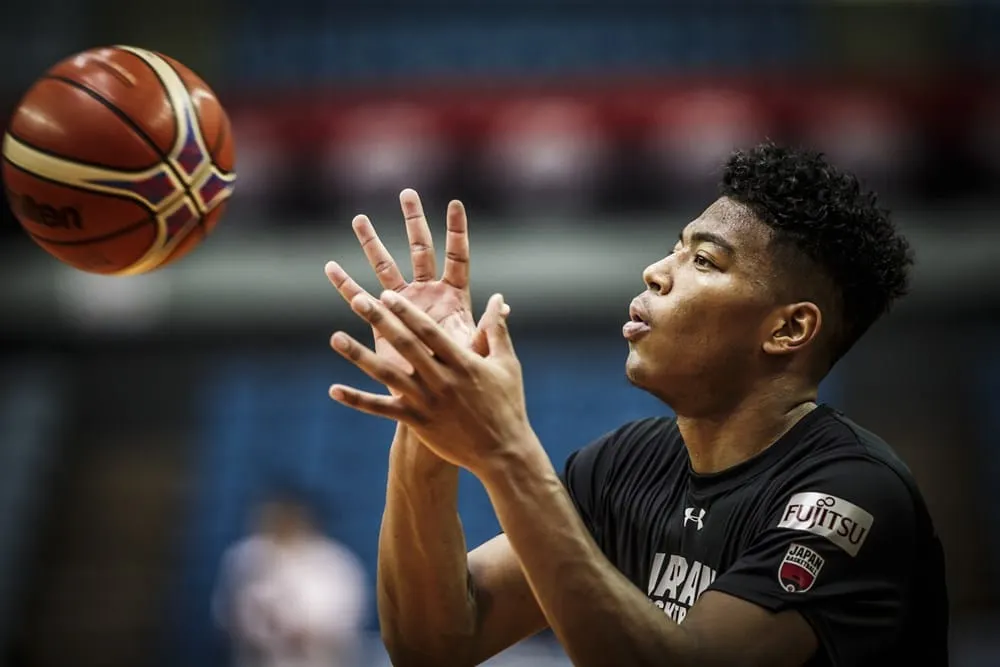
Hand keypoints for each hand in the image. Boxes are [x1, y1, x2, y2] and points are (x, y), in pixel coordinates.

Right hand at [324, 189, 484, 385]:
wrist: (438, 400)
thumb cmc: (464, 378)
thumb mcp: (476, 350)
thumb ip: (487, 328)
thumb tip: (505, 305)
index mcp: (454, 296)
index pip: (457, 256)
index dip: (457, 231)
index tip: (455, 204)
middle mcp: (428, 293)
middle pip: (419, 250)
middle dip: (413, 222)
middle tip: (407, 193)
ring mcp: (403, 305)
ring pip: (385, 267)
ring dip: (372, 244)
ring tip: (359, 219)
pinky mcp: (382, 321)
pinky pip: (359, 299)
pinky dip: (345, 285)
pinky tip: (330, 268)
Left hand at [328, 290, 539, 475]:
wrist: (502, 452)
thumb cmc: (507, 405)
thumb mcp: (507, 364)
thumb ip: (497, 330)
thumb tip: (499, 298)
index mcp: (463, 363)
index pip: (429, 332)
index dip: (407, 312)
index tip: (387, 295)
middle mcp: (441, 380)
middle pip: (405, 345)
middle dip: (381, 321)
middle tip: (359, 301)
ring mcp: (427, 402)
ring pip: (387, 375)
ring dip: (359, 356)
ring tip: (336, 338)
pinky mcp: (417, 422)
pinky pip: (382, 410)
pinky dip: (357, 400)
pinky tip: (334, 389)